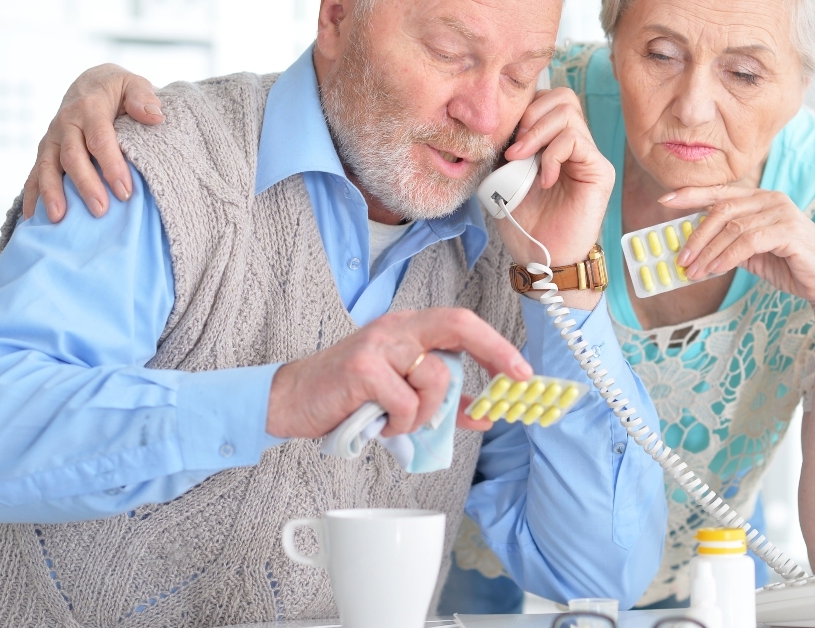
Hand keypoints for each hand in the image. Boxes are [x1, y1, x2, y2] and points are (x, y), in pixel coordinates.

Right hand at [22, 64, 162, 221]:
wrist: (90, 84)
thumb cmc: (118, 90)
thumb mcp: (134, 84)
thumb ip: (143, 97)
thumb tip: (154, 116)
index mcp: (90, 108)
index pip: (101, 139)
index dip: (111, 165)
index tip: (125, 192)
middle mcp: (66, 123)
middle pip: (73, 157)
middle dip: (85, 185)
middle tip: (101, 211)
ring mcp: (53, 138)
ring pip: (48, 167)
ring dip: (52, 193)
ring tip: (60, 219)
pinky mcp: (45, 151)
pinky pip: (34, 173)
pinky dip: (32, 195)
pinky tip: (34, 218)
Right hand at [267, 308, 530, 438]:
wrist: (292, 401)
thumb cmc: (349, 396)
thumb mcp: (400, 395)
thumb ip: (442, 402)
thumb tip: (484, 415)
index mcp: (409, 329)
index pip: (462, 323)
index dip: (496, 344)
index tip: (522, 371)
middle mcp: (396, 328)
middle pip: (458, 325)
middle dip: (495, 351)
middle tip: (512, 380)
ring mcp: (379, 344)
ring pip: (434, 378)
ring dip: (425, 413)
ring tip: (397, 420)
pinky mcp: (362, 368)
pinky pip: (405, 403)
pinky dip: (400, 423)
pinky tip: (379, 424)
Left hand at [495, 88, 614, 269]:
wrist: (542, 258)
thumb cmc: (525, 224)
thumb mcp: (505, 178)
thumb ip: (508, 147)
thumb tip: (502, 121)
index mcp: (554, 143)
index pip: (547, 99)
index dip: (525, 109)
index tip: (505, 138)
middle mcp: (575, 144)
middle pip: (562, 96)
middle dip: (531, 115)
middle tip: (515, 148)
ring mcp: (589, 156)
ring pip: (568, 112)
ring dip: (537, 133)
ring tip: (523, 161)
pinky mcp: (599, 171)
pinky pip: (576, 140)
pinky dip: (553, 155)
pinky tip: (544, 179)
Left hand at [666, 186, 814, 315]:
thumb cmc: (790, 265)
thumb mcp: (752, 253)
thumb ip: (729, 243)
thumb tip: (695, 248)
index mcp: (761, 199)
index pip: (720, 192)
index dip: (691, 194)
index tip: (664, 200)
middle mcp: (771, 199)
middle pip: (721, 210)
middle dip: (696, 235)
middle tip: (680, 258)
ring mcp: (781, 212)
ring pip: (732, 227)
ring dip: (708, 252)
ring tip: (694, 272)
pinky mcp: (789, 231)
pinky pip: (748, 241)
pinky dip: (727, 256)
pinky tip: (716, 270)